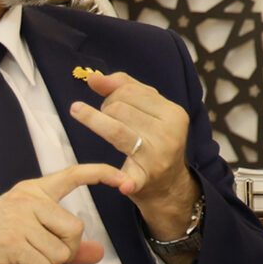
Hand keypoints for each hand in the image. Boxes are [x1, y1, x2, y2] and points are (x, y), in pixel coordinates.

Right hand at [0, 164, 130, 263]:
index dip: (102, 175)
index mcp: (33, 191)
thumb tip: (98, 253)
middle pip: (76, 231)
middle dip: (63, 253)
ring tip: (21, 263)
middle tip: (37, 257)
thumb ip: (64, 244)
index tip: (125, 181)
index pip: (74, 175)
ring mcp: (20, 218)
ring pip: (61, 253)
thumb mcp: (29, 235)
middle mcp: (29, 199)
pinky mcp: (12, 240)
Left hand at [69, 69, 197, 239]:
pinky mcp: (147, 177)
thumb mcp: (149, 109)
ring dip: (95, 122)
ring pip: (114, 129)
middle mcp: (169, 133)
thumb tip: (93, 78)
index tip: (109, 103)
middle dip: (104, 109)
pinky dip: (127, 182)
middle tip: (104, 118)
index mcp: (174, 113)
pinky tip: (123, 185)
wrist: (168, 183)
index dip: (111, 93)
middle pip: (119, 107)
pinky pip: (132, 177)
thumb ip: (124, 86)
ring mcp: (158, 156)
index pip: (129, 91)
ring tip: (88, 119)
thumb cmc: (154, 139)